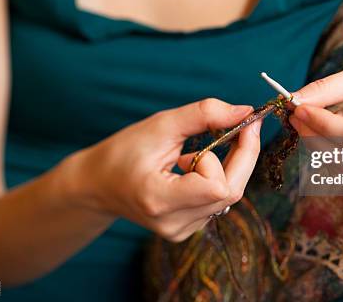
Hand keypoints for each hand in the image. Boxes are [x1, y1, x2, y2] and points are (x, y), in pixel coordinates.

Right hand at [68, 98, 261, 241]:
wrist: (98, 185)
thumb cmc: (123, 151)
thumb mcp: (160, 125)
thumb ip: (204, 115)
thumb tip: (245, 111)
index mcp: (159, 199)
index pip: (217, 186)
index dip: (238, 154)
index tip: (243, 124)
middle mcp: (173, 223)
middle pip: (231, 191)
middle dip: (243, 155)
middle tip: (242, 126)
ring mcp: (181, 231)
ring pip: (229, 195)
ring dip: (226, 165)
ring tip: (193, 152)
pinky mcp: (188, 230)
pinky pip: (219, 201)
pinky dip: (218, 177)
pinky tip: (193, 169)